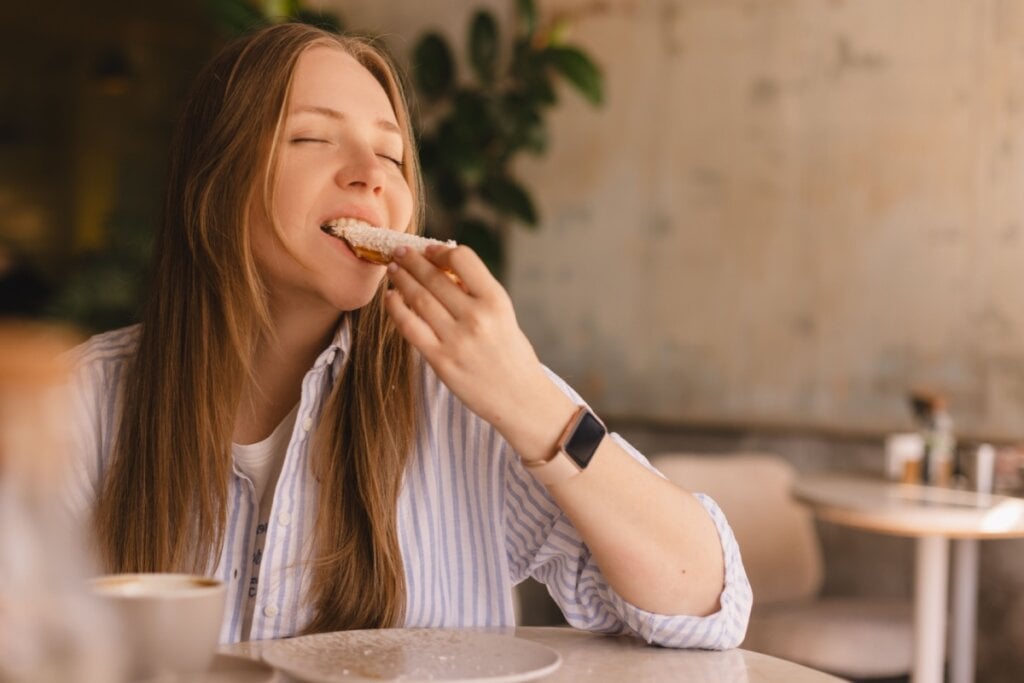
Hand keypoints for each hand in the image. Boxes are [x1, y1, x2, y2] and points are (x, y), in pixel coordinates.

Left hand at [383, 245, 575, 459]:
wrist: (520, 398)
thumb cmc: (511, 354)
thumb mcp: (504, 315)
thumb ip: (476, 293)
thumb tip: (440, 269)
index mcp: (496, 301)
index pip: (463, 259)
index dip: (440, 251)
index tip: (429, 250)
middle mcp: (476, 317)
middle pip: (434, 277)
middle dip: (412, 261)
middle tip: (400, 252)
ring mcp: (456, 340)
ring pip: (418, 299)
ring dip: (402, 280)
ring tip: (393, 271)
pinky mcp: (441, 360)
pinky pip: (410, 327)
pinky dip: (396, 309)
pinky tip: (391, 298)